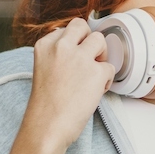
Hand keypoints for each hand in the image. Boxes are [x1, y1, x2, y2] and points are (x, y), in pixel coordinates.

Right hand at [26, 18, 115, 151]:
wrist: (47, 127)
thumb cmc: (46, 105)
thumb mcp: (44, 69)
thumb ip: (57, 54)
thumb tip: (79, 47)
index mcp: (45, 46)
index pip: (66, 30)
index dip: (74, 44)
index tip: (73, 58)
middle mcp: (61, 47)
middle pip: (83, 26)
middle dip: (88, 40)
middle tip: (88, 59)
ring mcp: (79, 58)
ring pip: (100, 40)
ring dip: (100, 56)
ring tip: (93, 75)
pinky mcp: (96, 72)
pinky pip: (110, 66)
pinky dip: (107, 80)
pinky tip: (95, 91)